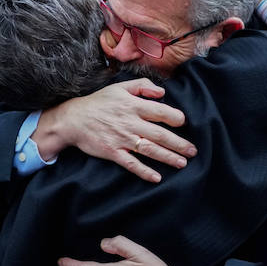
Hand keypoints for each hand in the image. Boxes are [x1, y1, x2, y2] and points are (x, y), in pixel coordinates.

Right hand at [34, 78, 196, 182]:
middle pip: (160, 134)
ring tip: (182, 163)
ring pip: (149, 149)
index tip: (184, 124)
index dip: (176, 118)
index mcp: (133, 105)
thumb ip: (142, 87)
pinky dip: (144, 171)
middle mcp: (130, 122)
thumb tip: (163, 92)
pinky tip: (156, 178)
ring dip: (167, 157)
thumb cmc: (98, 102)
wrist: (73, 119)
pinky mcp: (112, 152)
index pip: (161, 112)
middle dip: (179, 144)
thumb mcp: (120, 88)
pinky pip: (131, 163)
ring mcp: (121, 138)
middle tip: (193, 151)